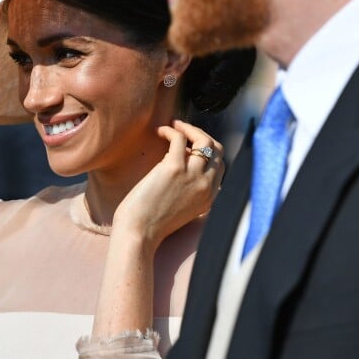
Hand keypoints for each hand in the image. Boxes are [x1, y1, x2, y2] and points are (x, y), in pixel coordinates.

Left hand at [112, 119, 223, 250]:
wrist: (138, 234)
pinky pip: (179, 137)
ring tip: (174, 125)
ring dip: (188, 128)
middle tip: (184, 130)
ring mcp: (193, 176)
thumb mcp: (184, 209)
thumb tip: (186, 160)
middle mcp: (206, 186)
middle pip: (217, 149)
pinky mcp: (174, 167)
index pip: (220, 164)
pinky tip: (160, 131)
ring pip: (204, 140)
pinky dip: (171, 130)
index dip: (207, 151)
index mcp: (210, 197)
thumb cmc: (152, 223)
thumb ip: (192, 190)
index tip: (190, 146)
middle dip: (201, 135)